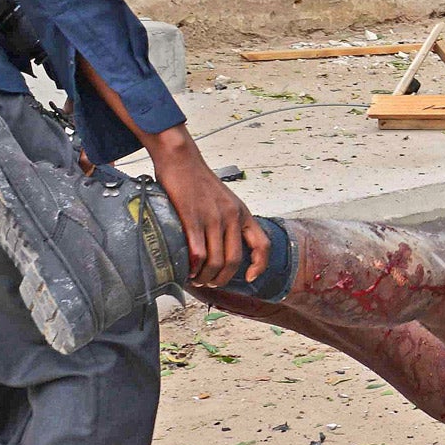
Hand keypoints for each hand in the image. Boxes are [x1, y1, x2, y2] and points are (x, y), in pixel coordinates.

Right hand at [145, 128, 268, 287]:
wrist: (182, 159)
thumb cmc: (199, 181)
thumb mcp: (225, 200)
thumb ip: (228, 220)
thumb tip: (223, 246)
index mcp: (242, 213)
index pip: (262, 244)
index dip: (260, 265)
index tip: (250, 278)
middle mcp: (232, 216)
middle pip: (234, 260)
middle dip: (222, 279)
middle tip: (210, 284)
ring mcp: (213, 217)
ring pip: (215, 261)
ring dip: (205, 277)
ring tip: (197, 280)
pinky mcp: (192, 217)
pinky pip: (197, 251)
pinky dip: (193, 267)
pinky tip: (187, 271)